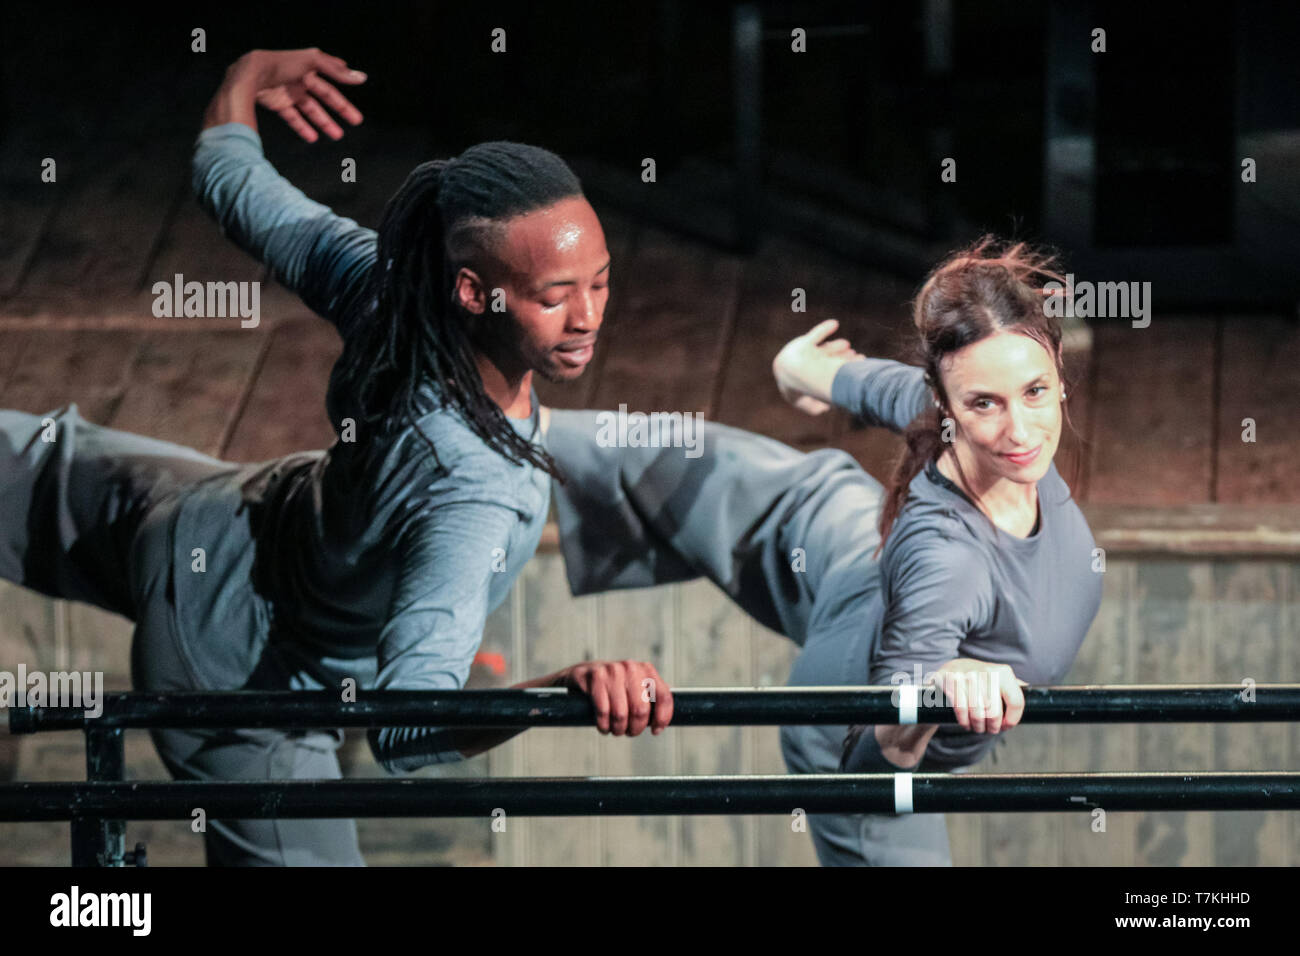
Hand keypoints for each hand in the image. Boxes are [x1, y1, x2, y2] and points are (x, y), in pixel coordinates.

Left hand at [233, 48, 366, 141]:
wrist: (251, 73)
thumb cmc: (282, 63)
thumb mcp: (313, 63)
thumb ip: (336, 71)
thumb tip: (362, 78)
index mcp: (310, 67)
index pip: (332, 77)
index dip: (344, 81)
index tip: (356, 86)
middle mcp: (301, 79)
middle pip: (325, 96)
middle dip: (341, 108)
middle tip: (357, 121)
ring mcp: (289, 92)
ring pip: (311, 110)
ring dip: (325, 122)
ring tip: (338, 135)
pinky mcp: (279, 104)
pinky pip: (294, 118)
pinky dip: (303, 128)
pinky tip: (313, 138)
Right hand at [554, 660, 673, 735]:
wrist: (581, 675)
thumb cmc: (613, 689)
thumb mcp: (635, 688)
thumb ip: (650, 700)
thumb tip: (660, 725)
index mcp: (646, 669)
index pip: (664, 697)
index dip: (662, 719)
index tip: (655, 731)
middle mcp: (631, 667)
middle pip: (641, 710)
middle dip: (635, 728)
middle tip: (629, 732)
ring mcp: (612, 671)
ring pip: (621, 714)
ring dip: (618, 730)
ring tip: (615, 730)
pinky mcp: (594, 677)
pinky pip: (603, 711)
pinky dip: (603, 725)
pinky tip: (603, 726)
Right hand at [772, 319, 863, 415]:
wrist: (794, 373)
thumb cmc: (805, 389)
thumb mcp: (814, 405)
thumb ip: (817, 408)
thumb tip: (825, 409)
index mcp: (808, 384)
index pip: (827, 377)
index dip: (841, 371)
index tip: (854, 366)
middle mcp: (807, 369)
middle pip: (826, 363)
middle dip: (840, 358)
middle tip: (853, 354)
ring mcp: (804, 356)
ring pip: (822, 351)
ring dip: (834, 347)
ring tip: (846, 344)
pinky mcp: (802, 344)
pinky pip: (815, 335)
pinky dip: (824, 329)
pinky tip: (834, 324)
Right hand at [931, 658, 1026, 733]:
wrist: (952, 668)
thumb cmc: (980, 680)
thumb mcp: (999, 678)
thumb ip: (1014, 687)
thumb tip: (1034, 695)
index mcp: (1003, 672)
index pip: (1016, 701)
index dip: (1013, 720)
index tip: (1007, 726)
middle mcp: (987, 672)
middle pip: (995, 711)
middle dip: (993, 727)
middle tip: (991, 730)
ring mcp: (968, 675)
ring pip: (977, 713)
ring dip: (978, 726)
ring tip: (978, 728)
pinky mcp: (952, 680)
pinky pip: (960, 709)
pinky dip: (964, 722)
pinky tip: (966, 724)